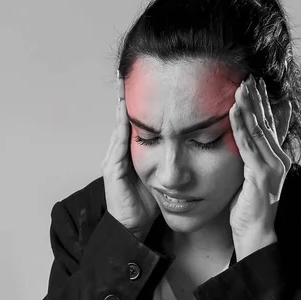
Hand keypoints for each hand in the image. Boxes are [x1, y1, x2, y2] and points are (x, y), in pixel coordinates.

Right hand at [101, 72, 159, 240]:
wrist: (132, 228)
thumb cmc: (146, 205)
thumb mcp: (159, 176)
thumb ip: (166, 160)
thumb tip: (188, 145)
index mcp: (131, 154)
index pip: (134, 122)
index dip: (138, 103)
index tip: (146, 81)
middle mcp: (119, 153)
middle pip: (123, 118)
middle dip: (125, 95)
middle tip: (128, 72)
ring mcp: (113, 159)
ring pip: (118, 125)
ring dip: (120, 104)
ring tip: (123, 83)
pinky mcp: (112, 169)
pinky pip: (118, 141)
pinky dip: (121, 124)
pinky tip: (125, 109)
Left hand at [228, 74, 291, 259]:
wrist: (254, 232)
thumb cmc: (248, 207)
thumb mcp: (251, 176)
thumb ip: (252, 156)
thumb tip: (246, 140)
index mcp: (277, 157)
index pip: (271, 123)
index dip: (265, 102)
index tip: (257, 83)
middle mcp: (279, 159)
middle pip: (267, 121)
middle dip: (257, 98)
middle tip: (249, 76)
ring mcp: (272, 166)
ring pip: (259, 130)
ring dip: (248, 106)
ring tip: (241, 86)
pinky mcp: (261, 175)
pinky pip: (248, 146)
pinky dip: (240, 126)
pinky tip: (233, 110)